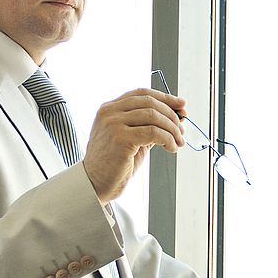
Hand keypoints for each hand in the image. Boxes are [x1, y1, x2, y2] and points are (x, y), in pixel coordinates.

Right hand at [83, 88, 186, 202]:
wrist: (95, 184)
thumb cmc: (115, 163)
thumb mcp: (133, 138)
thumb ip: (148, 125)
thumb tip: (177, 117)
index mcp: (110, 108)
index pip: (142, 94)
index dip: (165, 98)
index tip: (181, 105)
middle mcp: (110, 112)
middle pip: (150, 102)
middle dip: (171, 114)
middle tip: (182, 129)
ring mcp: (113, 124)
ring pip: (153, 116)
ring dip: (172, 129)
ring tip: (178, 141)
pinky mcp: (120, 138)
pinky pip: (153, 132)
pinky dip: (167, 139)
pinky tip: (171, 148)